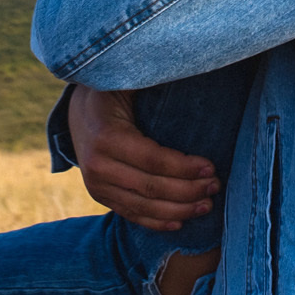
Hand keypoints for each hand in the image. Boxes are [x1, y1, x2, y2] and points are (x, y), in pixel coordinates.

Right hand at [67, 86, 217, 231]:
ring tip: (206, 205)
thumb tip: (196, 73)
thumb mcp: (129, 83)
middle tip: (216, 186)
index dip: (184, 168)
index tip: (211, 167)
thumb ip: (155, 84)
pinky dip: (156, 221)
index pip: (153, 161)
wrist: (78, 111)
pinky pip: (130, 214)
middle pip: (151, 187)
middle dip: (188, 190)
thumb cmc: (114, 92)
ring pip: (143, 206)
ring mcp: (96, 185)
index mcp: (106, 137)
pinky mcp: (100, 196)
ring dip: (179, 209)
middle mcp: (96, 166)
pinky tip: (180, 221)